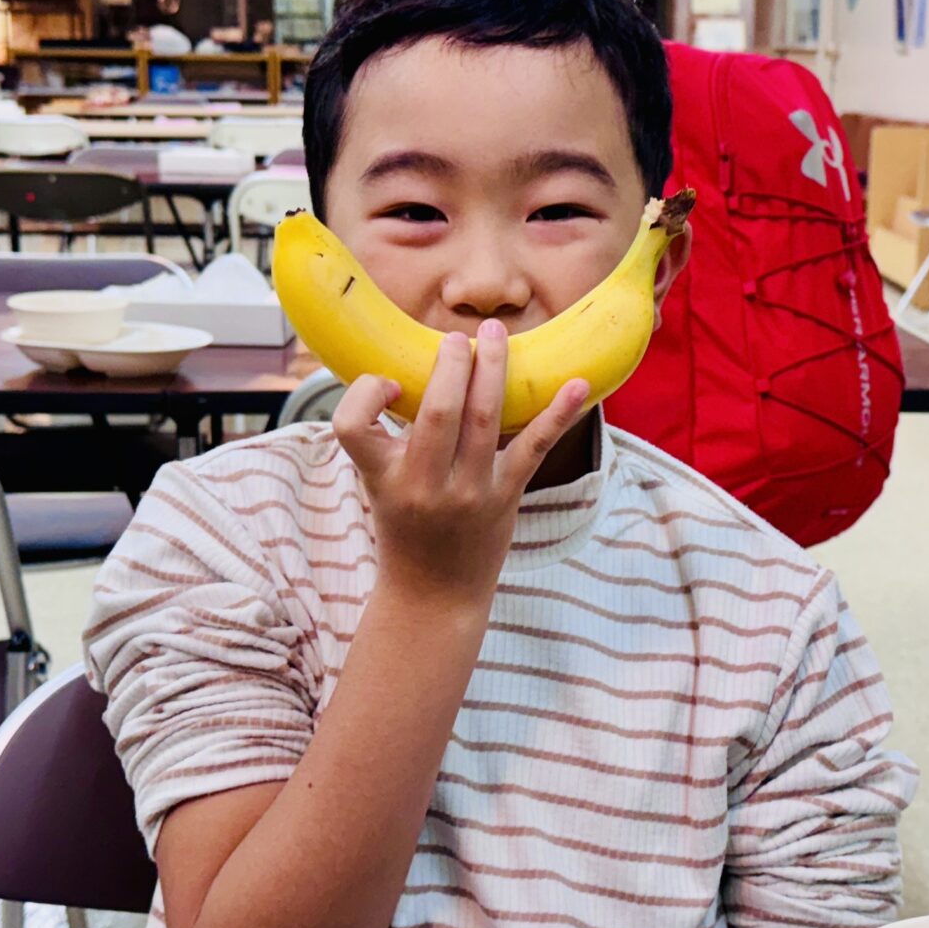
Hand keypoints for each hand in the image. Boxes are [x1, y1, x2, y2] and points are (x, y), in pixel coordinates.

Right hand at [331, 319, 589, 605]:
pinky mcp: (504, 498)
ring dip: (493, 368)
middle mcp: (423, 485)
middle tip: (457, 337)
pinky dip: (557, 415)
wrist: (433, 595)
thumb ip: (385, 436)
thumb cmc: (404, 527)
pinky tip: (577, 384)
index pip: (351, 425)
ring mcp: (467, 493)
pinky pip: (533, 448)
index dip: (364, 393)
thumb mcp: (377, 484)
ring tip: (496, 333)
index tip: (388, 385)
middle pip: (438, 411)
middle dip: (451, 364)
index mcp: (381, 477)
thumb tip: (404, 369)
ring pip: (484, 418)